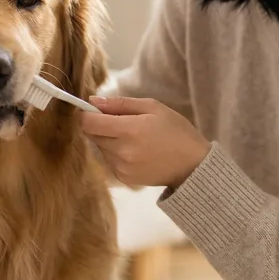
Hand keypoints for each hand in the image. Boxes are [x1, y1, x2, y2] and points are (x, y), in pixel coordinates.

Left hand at [81, 96, 210, 188]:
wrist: (193, 166)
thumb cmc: (176, 131)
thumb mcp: (153, 107)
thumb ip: (120, 103)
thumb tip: (93, 101)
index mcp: (129, 130)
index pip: (89, 123)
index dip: (86, 114)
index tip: (93, 109)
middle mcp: (121, 151)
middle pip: (92, 135)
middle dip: (100, 125)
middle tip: (123, 122)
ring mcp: (121, 168)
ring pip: (100, 148)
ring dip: (108, 140)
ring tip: (133, 138)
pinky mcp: (123, 178)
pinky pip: (109, 160)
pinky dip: (116, 153)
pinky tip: (135, 151)